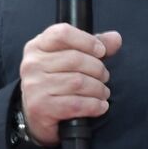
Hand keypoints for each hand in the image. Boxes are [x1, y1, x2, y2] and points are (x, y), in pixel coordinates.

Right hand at [18, 25, 122, 146]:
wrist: (37, 115)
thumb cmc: (56, 82)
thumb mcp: (70, 59)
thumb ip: (92, 46)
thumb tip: (115, 38)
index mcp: (37, 46)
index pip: (62, 33)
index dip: (87, 41)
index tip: (101, 51)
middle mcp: (32, 64)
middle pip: (75, 59)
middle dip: (98, 69)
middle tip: (104, 77)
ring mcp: (34, 86)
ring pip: (78, 82)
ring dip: (98, 89)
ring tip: (102, 92)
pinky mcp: (40, 108)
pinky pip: (76, 104)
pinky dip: (94, 105)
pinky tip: (100, 106)